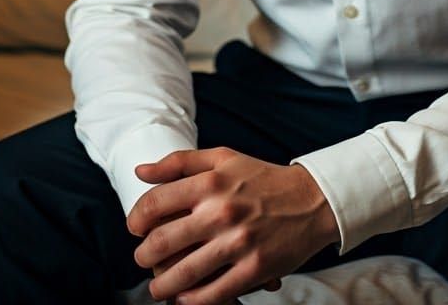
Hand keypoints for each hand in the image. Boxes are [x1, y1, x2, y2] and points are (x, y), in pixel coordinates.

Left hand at [126, 147, 339, 304]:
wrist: (312, 200)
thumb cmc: (262, 178)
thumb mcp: (224, 158)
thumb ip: (180, 162)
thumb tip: (140, 172)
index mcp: (212, 183)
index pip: (155, 203)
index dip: (136, 219)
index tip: (135, 228)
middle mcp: (222, 212)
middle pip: (162, 242)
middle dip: (143, 256)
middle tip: (143, 259)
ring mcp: (238, 243)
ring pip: (182, 274)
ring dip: (161, 285)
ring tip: (158, 286)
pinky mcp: (253, 270)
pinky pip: (212, 295)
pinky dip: (191, 301)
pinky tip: (184, 297)